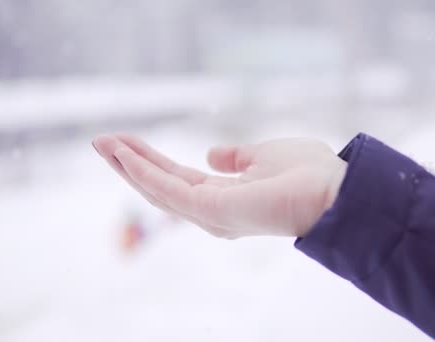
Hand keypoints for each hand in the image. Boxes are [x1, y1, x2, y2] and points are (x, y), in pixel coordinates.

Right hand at [93, 134, 346, 238]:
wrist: (334, 191)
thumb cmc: (307, 172)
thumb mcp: (263, 155)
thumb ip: (235, 158)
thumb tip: (211, 154)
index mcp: (224, 196)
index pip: (177, 178)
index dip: (151, 161)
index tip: (127, 142)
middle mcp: (212, 211)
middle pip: (161, 185)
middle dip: (130, 163)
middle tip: (101, 141)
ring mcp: (210, 214)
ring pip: (158, 189)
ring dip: (129, 165)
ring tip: (103, 143)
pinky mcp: (211, 210)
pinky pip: (168, 189)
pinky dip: (144, 171)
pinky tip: (125, 153)